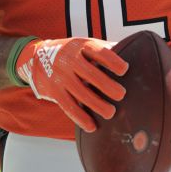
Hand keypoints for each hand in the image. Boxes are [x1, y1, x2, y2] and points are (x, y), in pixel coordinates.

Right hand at [14, 37, 128, 131]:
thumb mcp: (85, 45)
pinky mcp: (54, 91)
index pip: (98, 51)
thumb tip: (133, 52)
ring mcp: (61, 76)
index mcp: (81, 46)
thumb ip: (105, 50)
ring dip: (97, 105)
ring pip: (80, 93)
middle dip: (107, 85)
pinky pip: (68, 106)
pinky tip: (92, 126)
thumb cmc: (72, 53)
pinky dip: (80, 117)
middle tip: (121, 94)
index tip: (124, 69)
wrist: (37, 57)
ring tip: (111, 113)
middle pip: (90, 74)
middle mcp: (69, 59)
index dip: (111, 60)